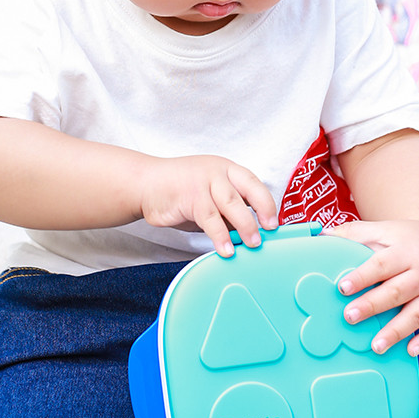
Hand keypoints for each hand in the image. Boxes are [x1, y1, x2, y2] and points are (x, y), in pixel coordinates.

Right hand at [139, 155, 277, 256]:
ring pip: (229, 204)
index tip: (273, 223)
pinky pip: (209, 218)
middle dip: (259, 214)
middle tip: (266, 234)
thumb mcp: (209, 198)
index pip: (253, 183)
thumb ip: (227, 211)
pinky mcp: (188, 196)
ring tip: (250, 245)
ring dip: (243, 226)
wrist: (145, 184)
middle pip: (244, 192)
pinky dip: (220, 235)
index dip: (266, 203)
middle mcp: (216, 172)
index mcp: (226, 169)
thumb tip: (249, 233)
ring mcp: (202, 182)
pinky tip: (225, 248)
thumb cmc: (178, 191)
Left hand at [323, 219, 418, 356]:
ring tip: (375, 346)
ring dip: (396, 331)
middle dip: (372, 305)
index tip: (342, 287)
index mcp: (406, 251)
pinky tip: (410, 350)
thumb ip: (352, 233)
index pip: (382, 264)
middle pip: (398, 292)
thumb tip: (319, 235)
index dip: (362, 276)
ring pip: (417, 314)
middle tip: (349, 317)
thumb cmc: (403, 239)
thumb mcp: (381, 229)